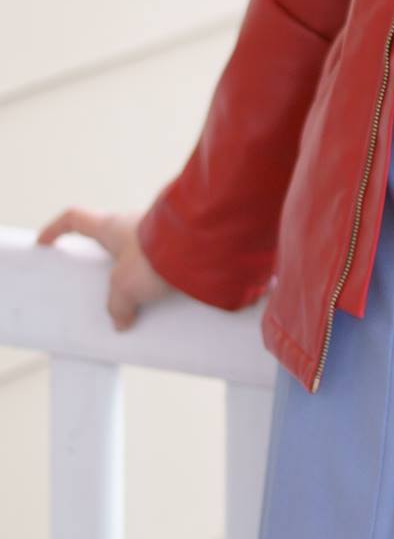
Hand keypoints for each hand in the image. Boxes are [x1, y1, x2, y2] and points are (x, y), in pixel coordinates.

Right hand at [34, 208, 176, 332]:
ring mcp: (159, 234)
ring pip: (141, 257)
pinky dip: (162, 285)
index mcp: (110, 226)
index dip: (56, 229)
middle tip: (103, 289)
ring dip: (139, 277)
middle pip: (110, 241)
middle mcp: (134, 225)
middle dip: (106, 263)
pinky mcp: (180, 247)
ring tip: (140, 307)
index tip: (44, 241)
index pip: (74, 218)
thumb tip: (121, 320)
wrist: (204, 246)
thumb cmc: (155, 255)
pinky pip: (165, 268)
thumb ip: (117, 304)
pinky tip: (166, 306)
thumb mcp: (125, 286)